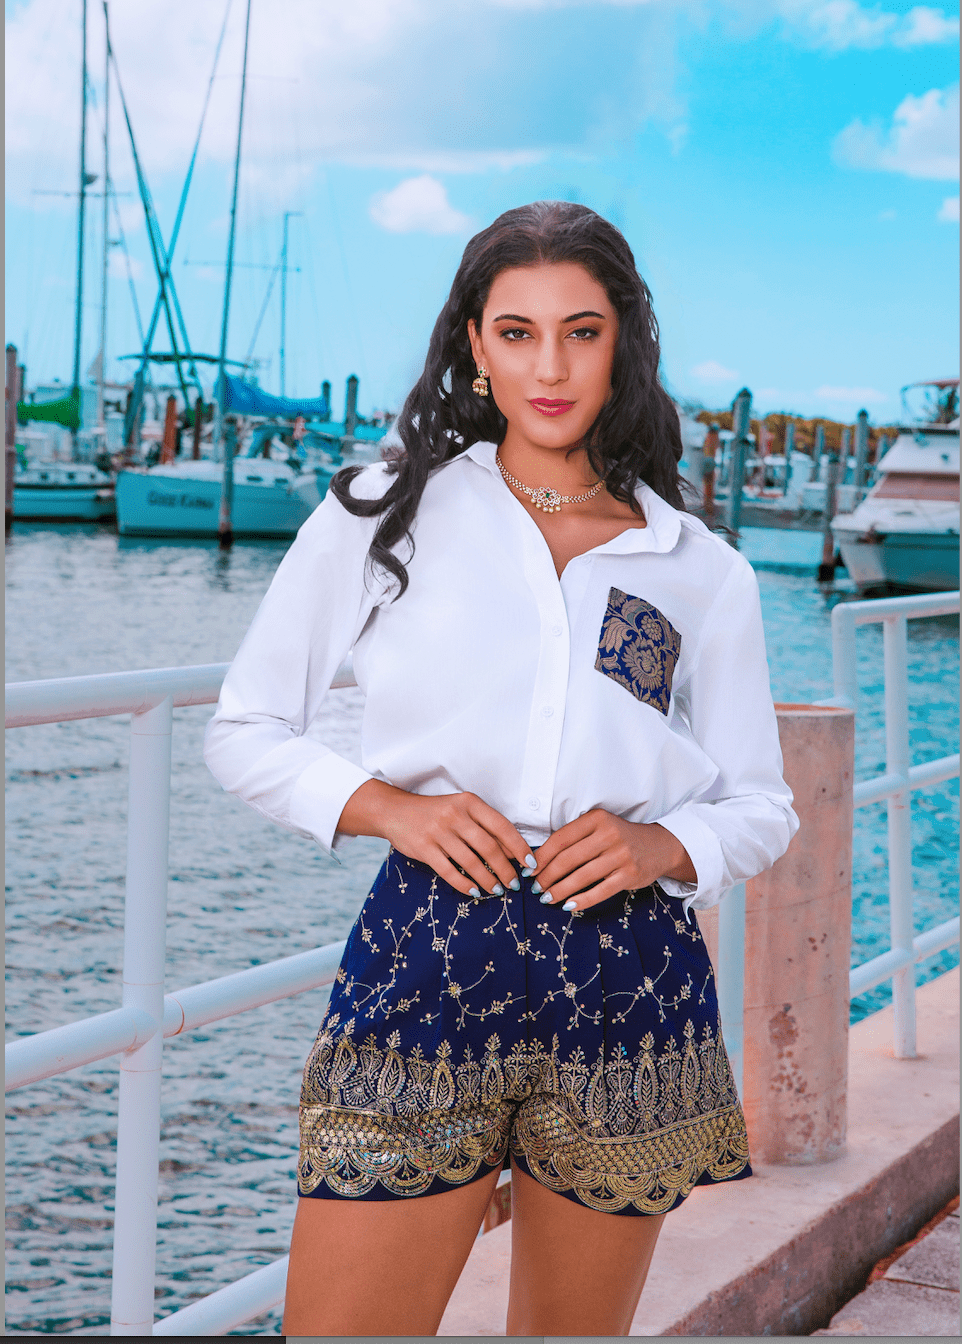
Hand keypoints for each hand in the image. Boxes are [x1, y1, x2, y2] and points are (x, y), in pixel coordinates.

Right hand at [337, 779, 535, 898]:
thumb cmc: (435, 811)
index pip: (502, 827)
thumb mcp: (461, 808)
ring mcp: (438, 832)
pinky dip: (464, 884)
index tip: (530, 864)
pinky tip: (474, 892)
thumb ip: (484, 825)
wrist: (395, 810)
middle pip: (489, 848)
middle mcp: (455, 816)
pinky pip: (449, 872)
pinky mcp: (424, 849)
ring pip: (471, 862)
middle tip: (514, 884)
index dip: (519, 848)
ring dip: (487, 880)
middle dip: (506, 870)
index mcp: (469, 802)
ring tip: (497, 890)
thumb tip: (512, 852)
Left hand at [529, 810, 696, 911]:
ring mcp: (621, 856)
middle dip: (547, 876)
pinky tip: (568, 906)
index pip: (561, 839)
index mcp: (597, 819)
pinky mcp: (630, 875)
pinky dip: (582, 900)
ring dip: (560, 890)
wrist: (659, 846)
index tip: (529, 870)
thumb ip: (575, 838)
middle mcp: (609, 834)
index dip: (541, 857)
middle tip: (536, 888)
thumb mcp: (599, 827)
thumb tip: (538, 860)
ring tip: (547, 898)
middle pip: (568, 859)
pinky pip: (600, 891)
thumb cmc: (620, 837)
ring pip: (581, 877)